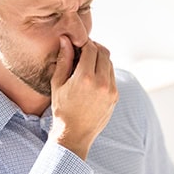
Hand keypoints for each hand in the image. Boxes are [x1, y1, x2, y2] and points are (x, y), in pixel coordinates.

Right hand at [49, 36, 117, 159]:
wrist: (74, 135)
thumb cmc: (62, 109)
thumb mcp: (58, 84)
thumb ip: (64, 59)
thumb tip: (65, 39)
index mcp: (85, 78)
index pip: (91, 48)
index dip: (84, 42)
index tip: (78, 43)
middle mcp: (101, 83)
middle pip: (104, 53)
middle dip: (94, 47)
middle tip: (83, 49)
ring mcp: (111, 90)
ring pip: (110, 63)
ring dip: (100, 58)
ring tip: (87, 62)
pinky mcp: (115, 96)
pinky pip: (112, 76)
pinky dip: (104, 70)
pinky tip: (93, 75)